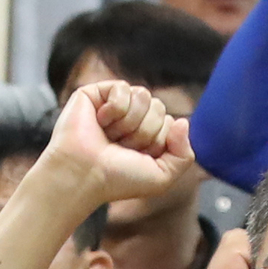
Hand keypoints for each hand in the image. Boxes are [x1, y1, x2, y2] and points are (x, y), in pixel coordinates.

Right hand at [48, 76, 195, 204]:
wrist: (84, 175)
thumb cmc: (118, 180)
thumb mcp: (162, 177)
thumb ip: (184, 154)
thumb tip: (183, 121)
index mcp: (147, 135)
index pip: (170, 123)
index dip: (158, 142)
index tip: (136, 158)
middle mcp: (131, 118)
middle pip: (159, 107)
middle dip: (144, 132)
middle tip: (121, 148)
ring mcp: (114, 105)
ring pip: (144, 95)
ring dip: (129, 122)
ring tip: (110, 136)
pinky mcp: (96, 93)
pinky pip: (123, 88)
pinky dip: (115, 109)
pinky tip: (99, 122)